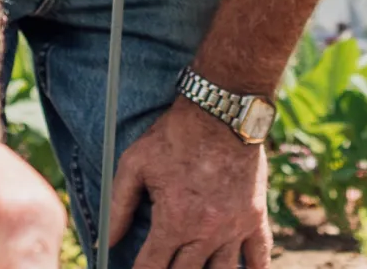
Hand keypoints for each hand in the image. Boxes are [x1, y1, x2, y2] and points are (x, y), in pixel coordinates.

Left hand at [106, 100, 268, 268]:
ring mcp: (234, 227)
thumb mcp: (134, 165)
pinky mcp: (255, 216)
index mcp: (174, 222)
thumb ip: (118, 206)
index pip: (151, 268)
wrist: (220, 113)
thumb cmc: (174, 136)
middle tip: (162, 268)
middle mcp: (205, 232)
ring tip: (194, 268)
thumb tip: (107, 241)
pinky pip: (259, 256)